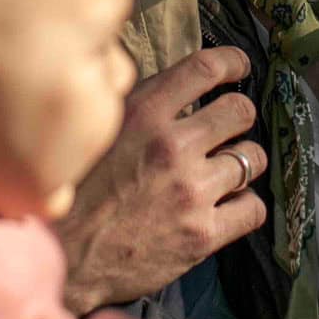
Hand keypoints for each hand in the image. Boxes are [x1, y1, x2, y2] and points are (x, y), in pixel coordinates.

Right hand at [59, 48, 267, 314]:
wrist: (66, 256)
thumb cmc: (77, 190)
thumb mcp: (100, 129)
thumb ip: (138, 103)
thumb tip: (171, 81)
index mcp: (145, 114)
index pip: (206, 69)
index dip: (232, 63)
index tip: (240, 67)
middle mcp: (173, 147)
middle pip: (240, 111)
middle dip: (239, 115)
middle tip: (230, 126)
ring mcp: (191, 192)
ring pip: (252, 158)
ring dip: (243, 161)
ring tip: (227, 169)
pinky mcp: (202, 235)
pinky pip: (253, 208)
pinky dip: (245, 205)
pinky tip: (228, 204)